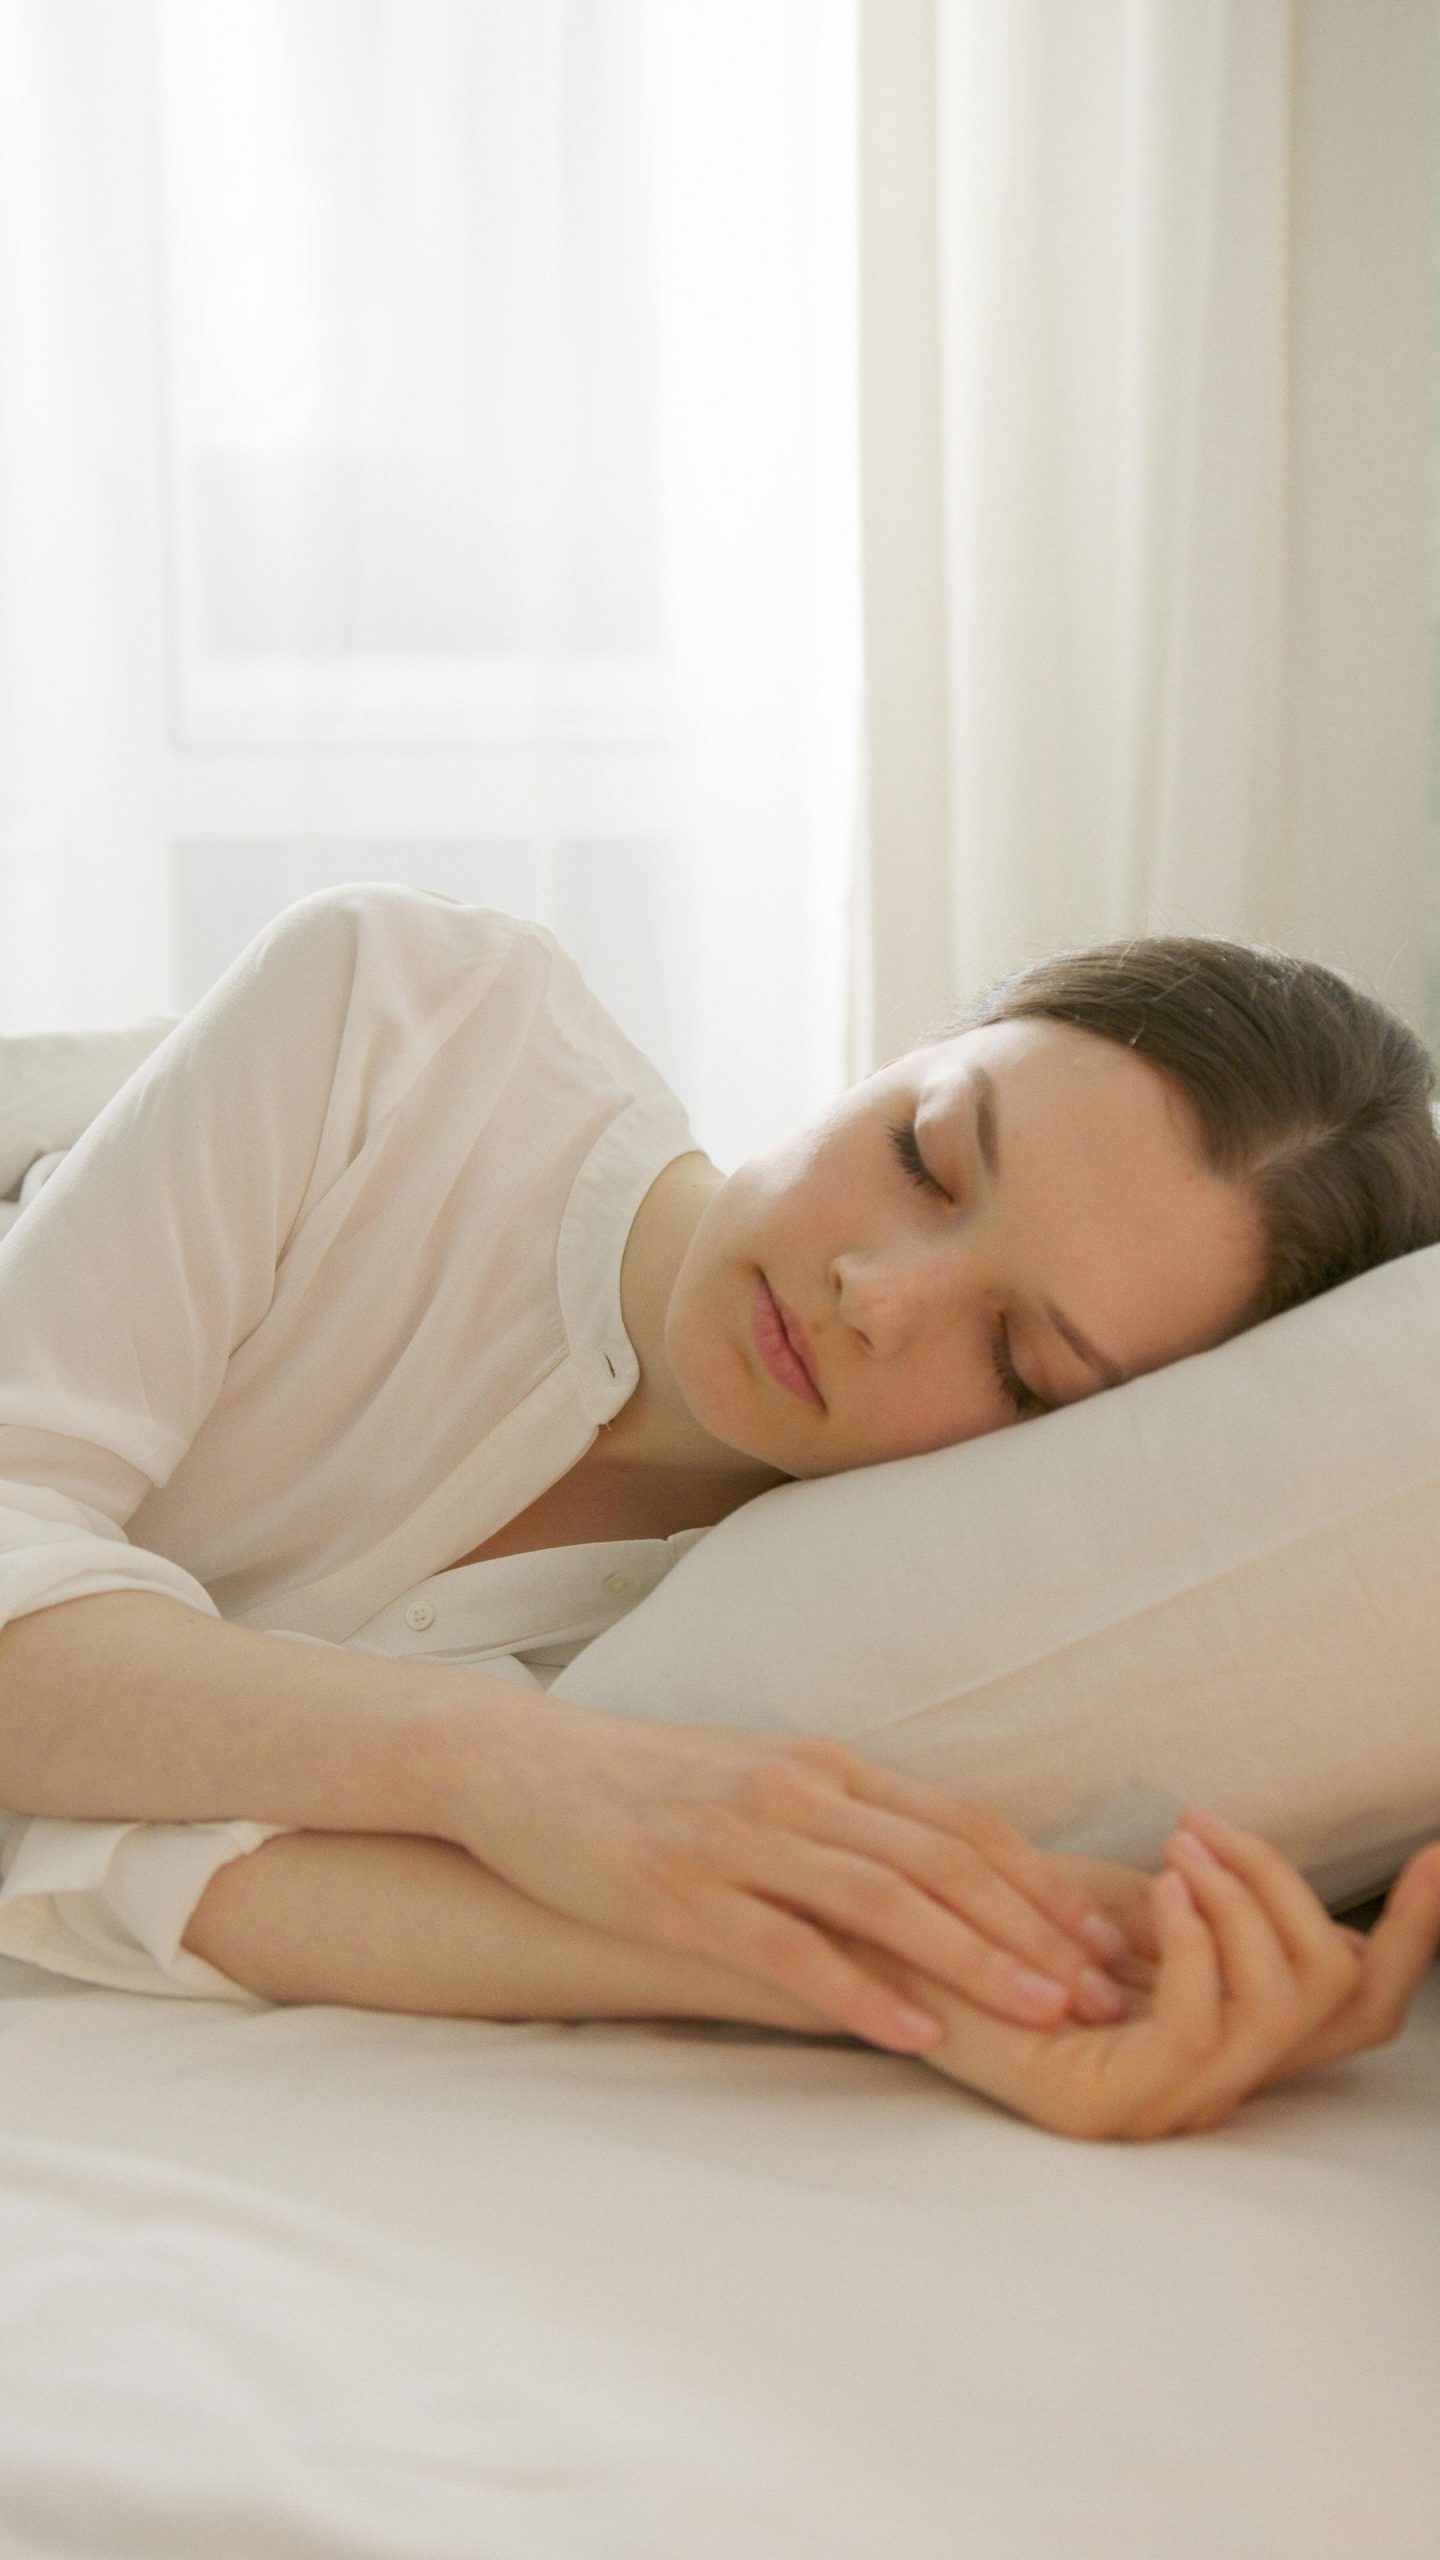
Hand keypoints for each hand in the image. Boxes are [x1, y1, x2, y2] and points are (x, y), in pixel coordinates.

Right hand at [444, 1692, 1132, 2051]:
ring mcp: (738, 1841)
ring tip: (1041, 2013)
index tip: (1106, 1934)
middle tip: (1102, 1988)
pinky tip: (913, 2035)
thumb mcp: (757, 1781)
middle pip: (943, 1859)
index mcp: (823, 1766)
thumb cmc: (643, 1784)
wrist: (517, 1764)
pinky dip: (859, 1992)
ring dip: (973, 1959)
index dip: (1040, 1878)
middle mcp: (796, 1794)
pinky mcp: (680, 1894)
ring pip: (884, 1900)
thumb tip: (929, 1878)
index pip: (959, 1822)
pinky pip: (787, 1948)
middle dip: (1033, 1927)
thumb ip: (837, 1819)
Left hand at [847, 1810, 1439, 2137]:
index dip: (1415, 1932)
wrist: (875, 1948)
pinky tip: (1162, 1887)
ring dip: (1247, 1902)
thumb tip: (1287, 1874)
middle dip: (1305, 1896)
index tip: (1438, 1851)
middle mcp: (1212, 2084)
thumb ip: (1215, 1897)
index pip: (1361, 2002)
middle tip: (1214, 1831)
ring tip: (1182, 1847)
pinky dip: (1199, 1943)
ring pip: (1285, 2008)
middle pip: (1348, 2004)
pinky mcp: (1106, 2110)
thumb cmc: (991, 1915)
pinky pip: (1201, 2029)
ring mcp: (1163, 2107)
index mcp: (1229, 2034)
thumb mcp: (1128, 1894)